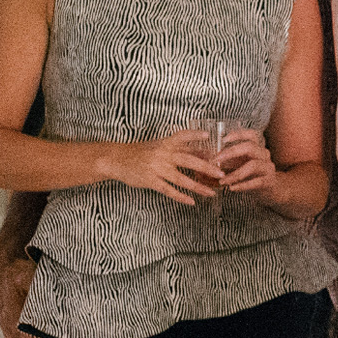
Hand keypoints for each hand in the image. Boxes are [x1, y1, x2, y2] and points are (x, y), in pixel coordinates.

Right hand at [94, 132, 221, 205]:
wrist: (116, 159)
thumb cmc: (141, 152)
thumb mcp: (159, 146)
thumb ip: (179, 149)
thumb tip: (204, 153)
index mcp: (165, 143)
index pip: (182, 136)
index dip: (195, 135)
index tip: (208, 136)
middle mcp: (163, 154)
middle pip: (189, 160)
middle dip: (207, 168)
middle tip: (222, 174)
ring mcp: (156, 168)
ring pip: (181, 179)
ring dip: (198, 187)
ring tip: (211, 193)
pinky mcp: (150, 180)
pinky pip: (168, 190)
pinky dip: (181, 197)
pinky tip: (191, 201)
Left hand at [212, 127, 277, 194]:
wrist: (270, 190)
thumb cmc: (250, 175)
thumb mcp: (238, 164)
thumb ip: (225, 161)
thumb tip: (203, 159)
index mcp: (257, 148)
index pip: (252, 134)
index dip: (238, 134)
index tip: (223, 139)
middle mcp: (264, 155)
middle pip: (250, 147)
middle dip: (230, 152)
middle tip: (215, 160)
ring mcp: (268, 167)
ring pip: (253, 165)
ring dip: (235, 173)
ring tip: (222, 181)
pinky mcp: (269, 181)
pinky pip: (256, 182)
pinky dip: (243, 185)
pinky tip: (232, 188)